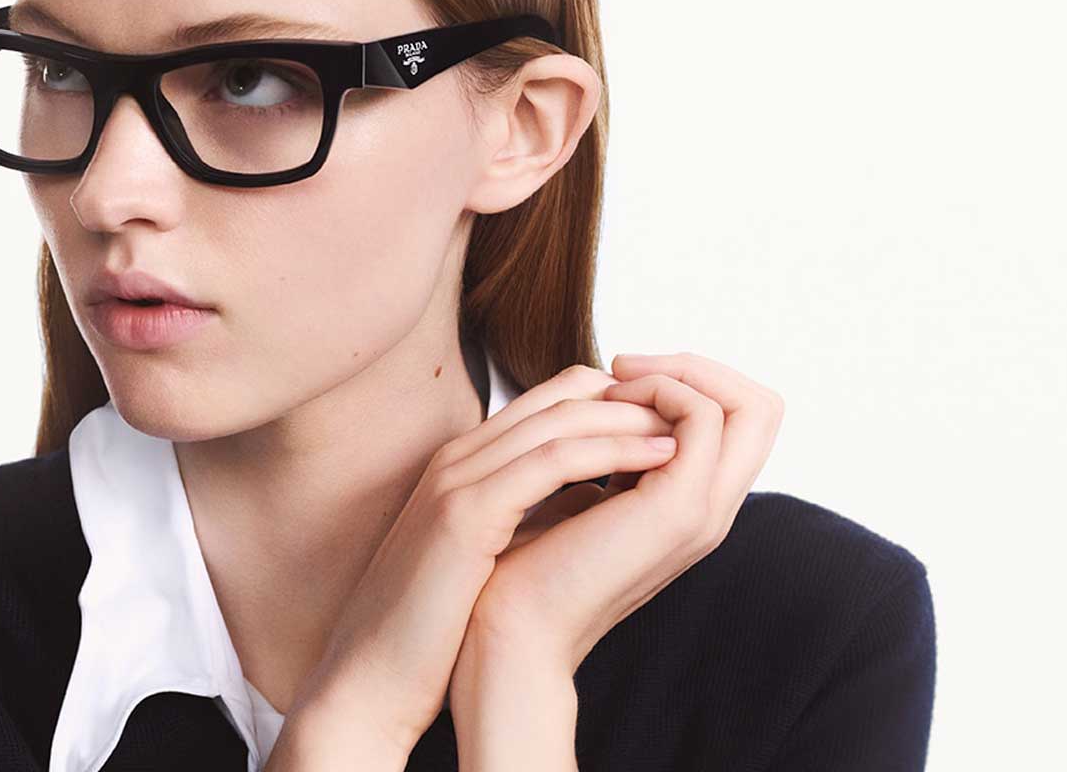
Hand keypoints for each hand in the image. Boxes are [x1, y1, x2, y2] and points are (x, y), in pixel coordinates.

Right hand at [291, 360, 684, 753]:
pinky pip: (553, 461)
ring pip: (563, 417)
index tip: (672, 428)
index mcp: (464, 462)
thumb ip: (529, 514)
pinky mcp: (464, 513)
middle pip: (565, 391)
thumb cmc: (430, 626)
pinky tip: (664, 460)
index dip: (619, 400)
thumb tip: (597, 499)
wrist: (371, 675)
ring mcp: (457, 479)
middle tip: (695, 417)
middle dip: (639, 398)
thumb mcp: (486, 552)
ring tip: (692, 433)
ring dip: (638, 419)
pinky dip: (616, 452)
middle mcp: (459, 456)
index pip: (555, 396)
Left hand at [458, 351, 783, 674]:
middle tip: (624, 367)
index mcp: (693, 505)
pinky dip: (659, 391)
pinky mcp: (678, 509)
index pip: (744, 419)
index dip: (695, 380)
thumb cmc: (528, 561)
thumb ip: (613, 456)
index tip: (624, 378)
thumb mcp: (582, 494)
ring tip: (612, 384)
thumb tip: (610, 394)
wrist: (510, 626)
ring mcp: (704, 510)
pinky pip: (701, 418)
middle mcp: (712, 509)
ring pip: (747, 405)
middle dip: (695, 365)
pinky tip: (604, 404)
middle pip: (762, 407)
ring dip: (675, 374)